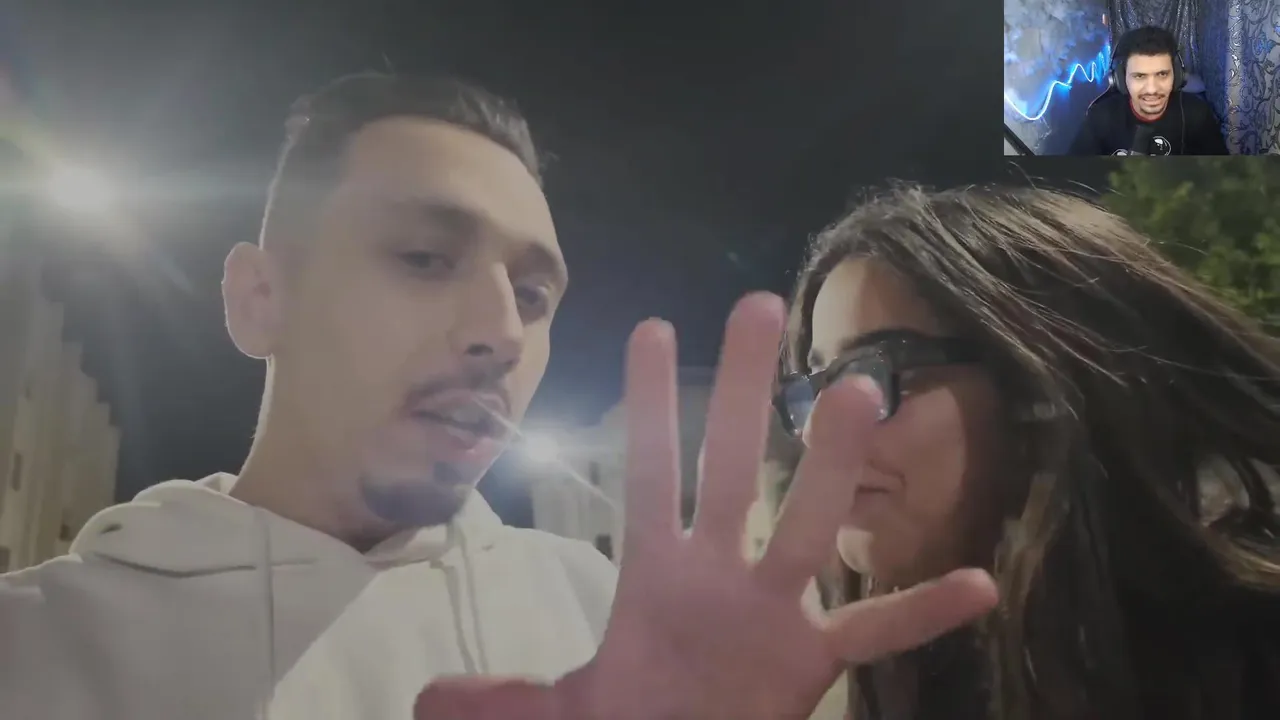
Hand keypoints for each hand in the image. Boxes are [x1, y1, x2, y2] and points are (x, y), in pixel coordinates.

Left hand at [415, 293, 997, 719]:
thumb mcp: (562, 714)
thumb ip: (502, 703)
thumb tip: (422, 702)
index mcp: (655, 575)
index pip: (648, 473)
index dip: (645, 406)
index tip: (648, 327)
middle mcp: (718, 575)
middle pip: (731, 467)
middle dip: (738, 393)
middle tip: (757, 308)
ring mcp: (770, 614)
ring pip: (807, 526)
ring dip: (828, 466)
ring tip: (853, 393)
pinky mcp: (809, 665)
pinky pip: (875, 634)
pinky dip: (922, 612)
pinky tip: (980, 583)